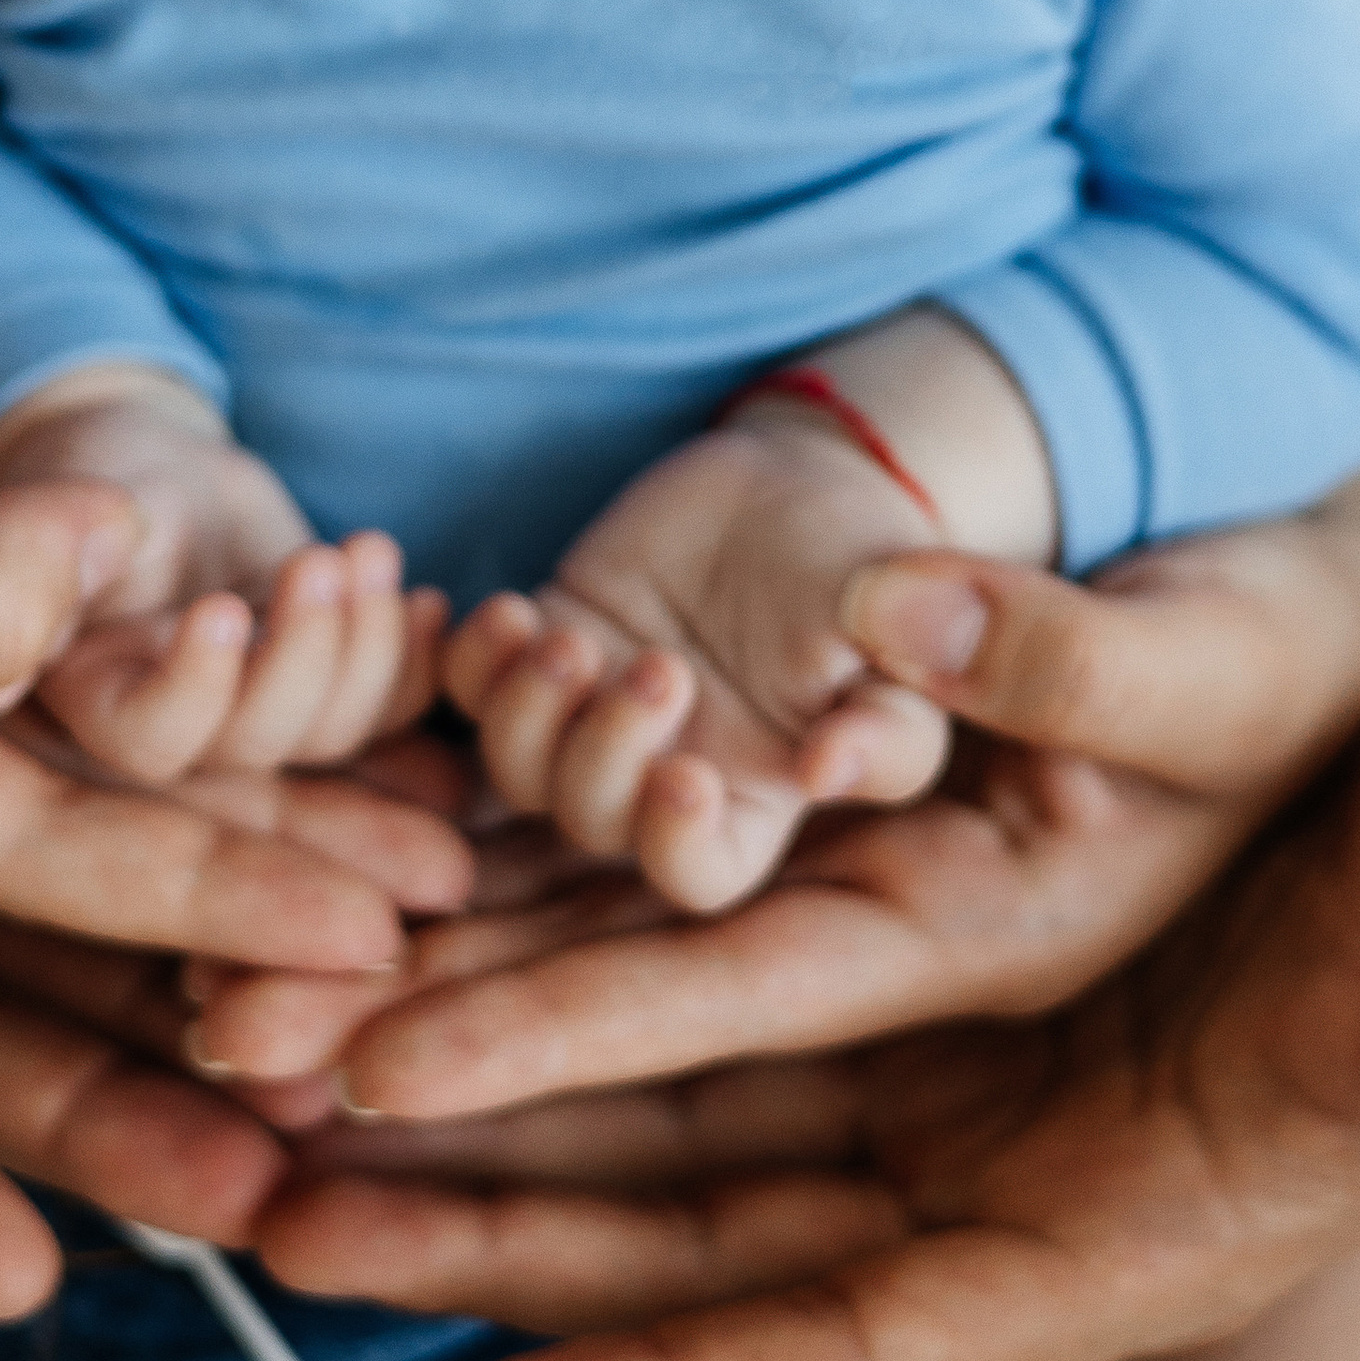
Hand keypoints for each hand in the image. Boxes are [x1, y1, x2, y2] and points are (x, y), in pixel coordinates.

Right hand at [0, 29, 463, 969]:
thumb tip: (101, 607)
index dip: (184, 908)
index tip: (351, 953)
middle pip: (71, 847)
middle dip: (252, 896)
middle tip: (432, 927)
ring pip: (124, 749)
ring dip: (278, 780)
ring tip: (446, 829)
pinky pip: (136, 633)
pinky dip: (255, 662)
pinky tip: (389, 679)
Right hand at [0, 374, 444, 782]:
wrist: (143, 459)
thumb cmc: (88, 470)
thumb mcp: (57, 503)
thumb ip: (29, 583)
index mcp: (87, 700)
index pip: (146, 739)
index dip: (196, 690)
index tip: (221, 608)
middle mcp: (171, 732)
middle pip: (254, 745)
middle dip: (305, 657)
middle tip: (326, 562)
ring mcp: (248, 715)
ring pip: (329, 729)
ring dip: (364, 644)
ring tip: (366, 551)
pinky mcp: (310, 689)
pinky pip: (386, 709)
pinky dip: (417, 659)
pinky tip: (429, 600)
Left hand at [252, 666, 1359, 1360]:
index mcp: (1126, 1232)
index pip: (871, 1342)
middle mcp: (1003, 1169)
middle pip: (704, 1228)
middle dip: (490, 1230)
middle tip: (264, 1208)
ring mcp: (951, 1061)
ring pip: (668, 1103)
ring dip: (480, 1103)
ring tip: (273, 1092)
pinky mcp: (915, 941)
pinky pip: (704, 962)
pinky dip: (566, 954)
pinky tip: (422, 920)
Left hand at [446, 406, 954, 910]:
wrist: (793, 484)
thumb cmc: (858, 571)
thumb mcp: (895, 642)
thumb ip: (884, 722)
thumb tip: (831, 773)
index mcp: (749, 805)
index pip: (696, 876)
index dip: (676, 845)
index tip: (687, 776)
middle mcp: (658, 779)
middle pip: (593, 823)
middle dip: (606, 753)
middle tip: (659, 665)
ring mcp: (588, 718)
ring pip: (515, 768)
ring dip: (527, 712)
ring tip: (567, 637)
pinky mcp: (539, 651)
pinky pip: (464, 689)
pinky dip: (469, 661)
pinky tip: (512, 611)